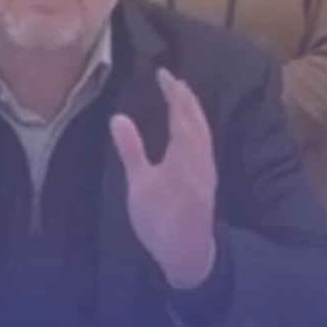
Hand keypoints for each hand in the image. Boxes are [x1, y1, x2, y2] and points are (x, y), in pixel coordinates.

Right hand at [111, 69, 217, 289]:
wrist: (188, 254)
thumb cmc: (161, 220)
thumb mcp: (140, 186)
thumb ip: (131, 150)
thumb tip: (118, 117)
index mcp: (184, 153)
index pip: (180, 112)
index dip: (173, 91)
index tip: (163, 72)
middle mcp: (201, 155)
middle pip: (196, 118)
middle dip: (185, 96)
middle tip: (172, 80)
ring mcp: (207, 168)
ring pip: (203, 129)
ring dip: (193, 110)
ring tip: (182, 97)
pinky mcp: (208, 179)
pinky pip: (205, 142)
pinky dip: (198, 126)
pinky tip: (192, 130)